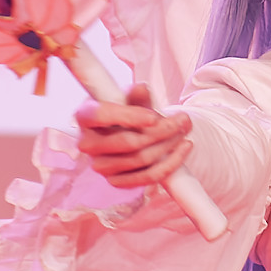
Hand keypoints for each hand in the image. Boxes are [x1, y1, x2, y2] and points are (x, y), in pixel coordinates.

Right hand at [77, 85, 193, 191]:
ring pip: (142, 159)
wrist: (127, 133)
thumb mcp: (130, 99)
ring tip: (185, 129)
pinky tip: (185, 147)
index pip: (103, 115)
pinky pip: (148, 177)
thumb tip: (142, 89)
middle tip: (184, 119)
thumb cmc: (127, 112)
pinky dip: (171, 163)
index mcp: (85, 116)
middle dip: (162, 130)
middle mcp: (87, 144)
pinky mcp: (116, 182)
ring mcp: (100, 166)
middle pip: (129, 141)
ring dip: (170, 144)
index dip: (130, 117)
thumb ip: (136, 96)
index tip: (155, 117)